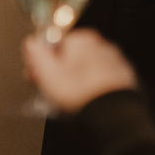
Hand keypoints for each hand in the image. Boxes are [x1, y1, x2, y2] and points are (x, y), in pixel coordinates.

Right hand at [20, 29, 136, 114]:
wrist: (113, 114)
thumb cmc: (82, 93)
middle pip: (70, 57)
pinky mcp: (124, 79)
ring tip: (67, 99)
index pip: (53, 45)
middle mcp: (101, 46)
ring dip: (75, 82)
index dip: (41, 62)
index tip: (36, 75)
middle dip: (58, 73)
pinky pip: (100, 82)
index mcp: (82, 40)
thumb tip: (31, 43)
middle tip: (50, 90)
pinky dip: (91, 89)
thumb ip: (35, 52)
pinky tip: (84, 101)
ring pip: (86, 70)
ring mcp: (114, 63)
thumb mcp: (46, 72)